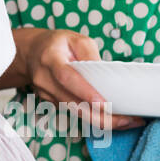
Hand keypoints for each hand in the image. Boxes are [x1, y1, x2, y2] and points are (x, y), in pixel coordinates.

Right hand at [24, 29, 144, 132]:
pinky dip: (93, 117)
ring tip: (129, 122)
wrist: (30, 53)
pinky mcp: (51, 103)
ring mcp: (46, 95)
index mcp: (51, 60)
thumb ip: (90, 55)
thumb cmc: (57, 44)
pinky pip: (74, 113)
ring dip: (102, 121)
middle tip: (128, 121)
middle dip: (101, 117)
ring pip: (75, 113)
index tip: (104, 104)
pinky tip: (112, 118)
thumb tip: (105, 75)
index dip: (85, 92)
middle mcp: (45, 81)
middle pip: (72, 104)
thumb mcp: (75, 39)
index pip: (67, 78)